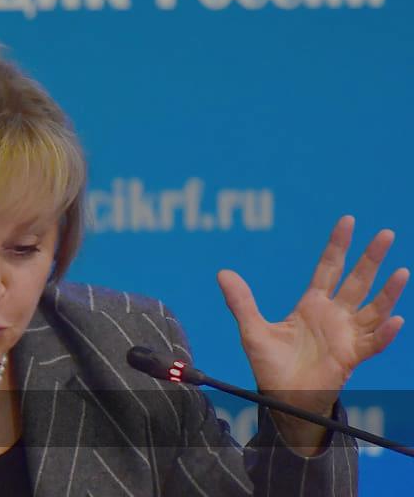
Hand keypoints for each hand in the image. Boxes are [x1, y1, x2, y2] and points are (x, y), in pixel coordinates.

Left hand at [217, 216, 408, 452]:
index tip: (348, 221)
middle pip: (357, 281)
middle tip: (386, 234)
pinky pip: (373, 343)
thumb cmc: (270, 365)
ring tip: (401, 271)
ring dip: (388, 292)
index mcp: (312, 305)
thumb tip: (223, 273)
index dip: (338, 246)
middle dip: (371, 259)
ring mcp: (346, 335)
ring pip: (373, 308)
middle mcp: (334, 316)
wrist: (283, 398)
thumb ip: (241, 302)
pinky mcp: (351, 357)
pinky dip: (385, 333)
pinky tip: (395, 320)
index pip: (329, 268)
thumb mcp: (252, 330)